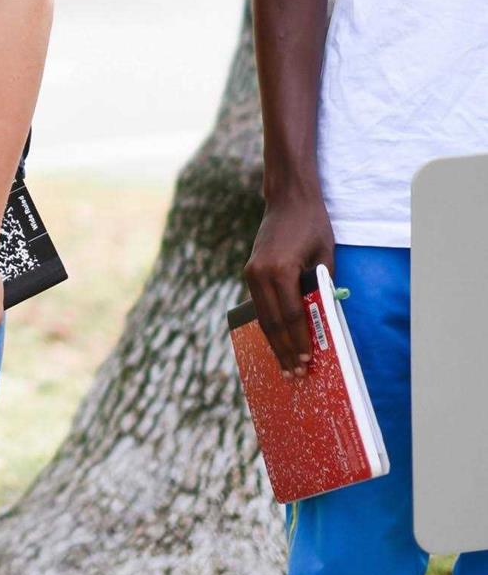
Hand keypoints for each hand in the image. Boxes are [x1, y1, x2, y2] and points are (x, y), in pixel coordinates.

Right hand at [244, 194, 335, 378]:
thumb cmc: (313, 225)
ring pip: (262, 316)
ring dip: (274, 342)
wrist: (288, 200)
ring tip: (284, 365)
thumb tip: (322, 319)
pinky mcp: (250, 271)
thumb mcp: (325, 257)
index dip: (300, 341)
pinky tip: (276, 340)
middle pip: (273, 321)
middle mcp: (260, 273)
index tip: (306, 362)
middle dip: (284, 350)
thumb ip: (320, 288)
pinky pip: (259, 305)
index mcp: (280, 270)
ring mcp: (251, 272)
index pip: (292, 315)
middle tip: (295, 375)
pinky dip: (268, 325)